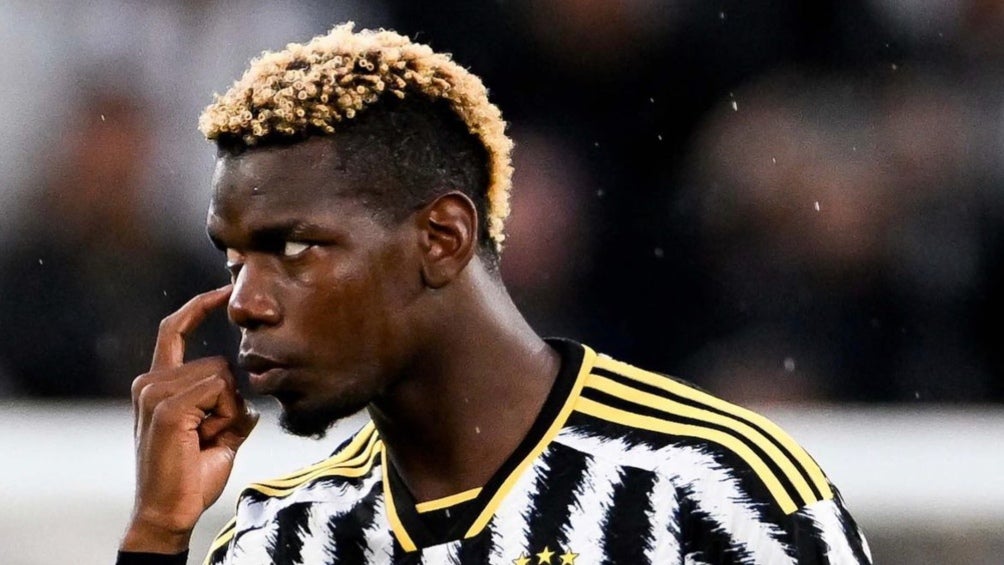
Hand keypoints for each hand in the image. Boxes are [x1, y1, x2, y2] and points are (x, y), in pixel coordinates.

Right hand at [120, 285, 257, 553]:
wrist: (169, 512)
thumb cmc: (192, 476)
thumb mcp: (218, 434)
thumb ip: (230, 408)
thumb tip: (252, 400)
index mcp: (157, 384)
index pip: (175, 331)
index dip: (199, 307)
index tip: (223, 288)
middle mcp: (149, 382)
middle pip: (218, 364)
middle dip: (231, 401)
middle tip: (212, 437)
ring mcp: (154, 393)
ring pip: (222, 376)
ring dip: (228, 412)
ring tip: (205, 441)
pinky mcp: (167, 406)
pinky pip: (219, 391)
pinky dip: (225, 417)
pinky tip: (205, 440)